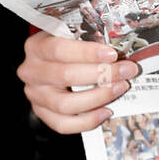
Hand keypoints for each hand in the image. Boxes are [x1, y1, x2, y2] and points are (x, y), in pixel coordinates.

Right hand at [17, 30, 140, 134]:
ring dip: (98, 97)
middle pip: (65, 76)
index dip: (87, 52)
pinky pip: (63, 124)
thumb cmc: (67, 46)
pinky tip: (106, 111)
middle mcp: (31, 72)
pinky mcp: (42, 113)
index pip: (59, 49)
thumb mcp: (72, 34)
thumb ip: (89, 38)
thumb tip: (121, 48)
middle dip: (102, 74)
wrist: (51, 62)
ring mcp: (35, 95)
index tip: (112, 54)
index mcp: (36, 47)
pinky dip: (87, 121)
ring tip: (120, 88)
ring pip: (65, 104)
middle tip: (126, 70)